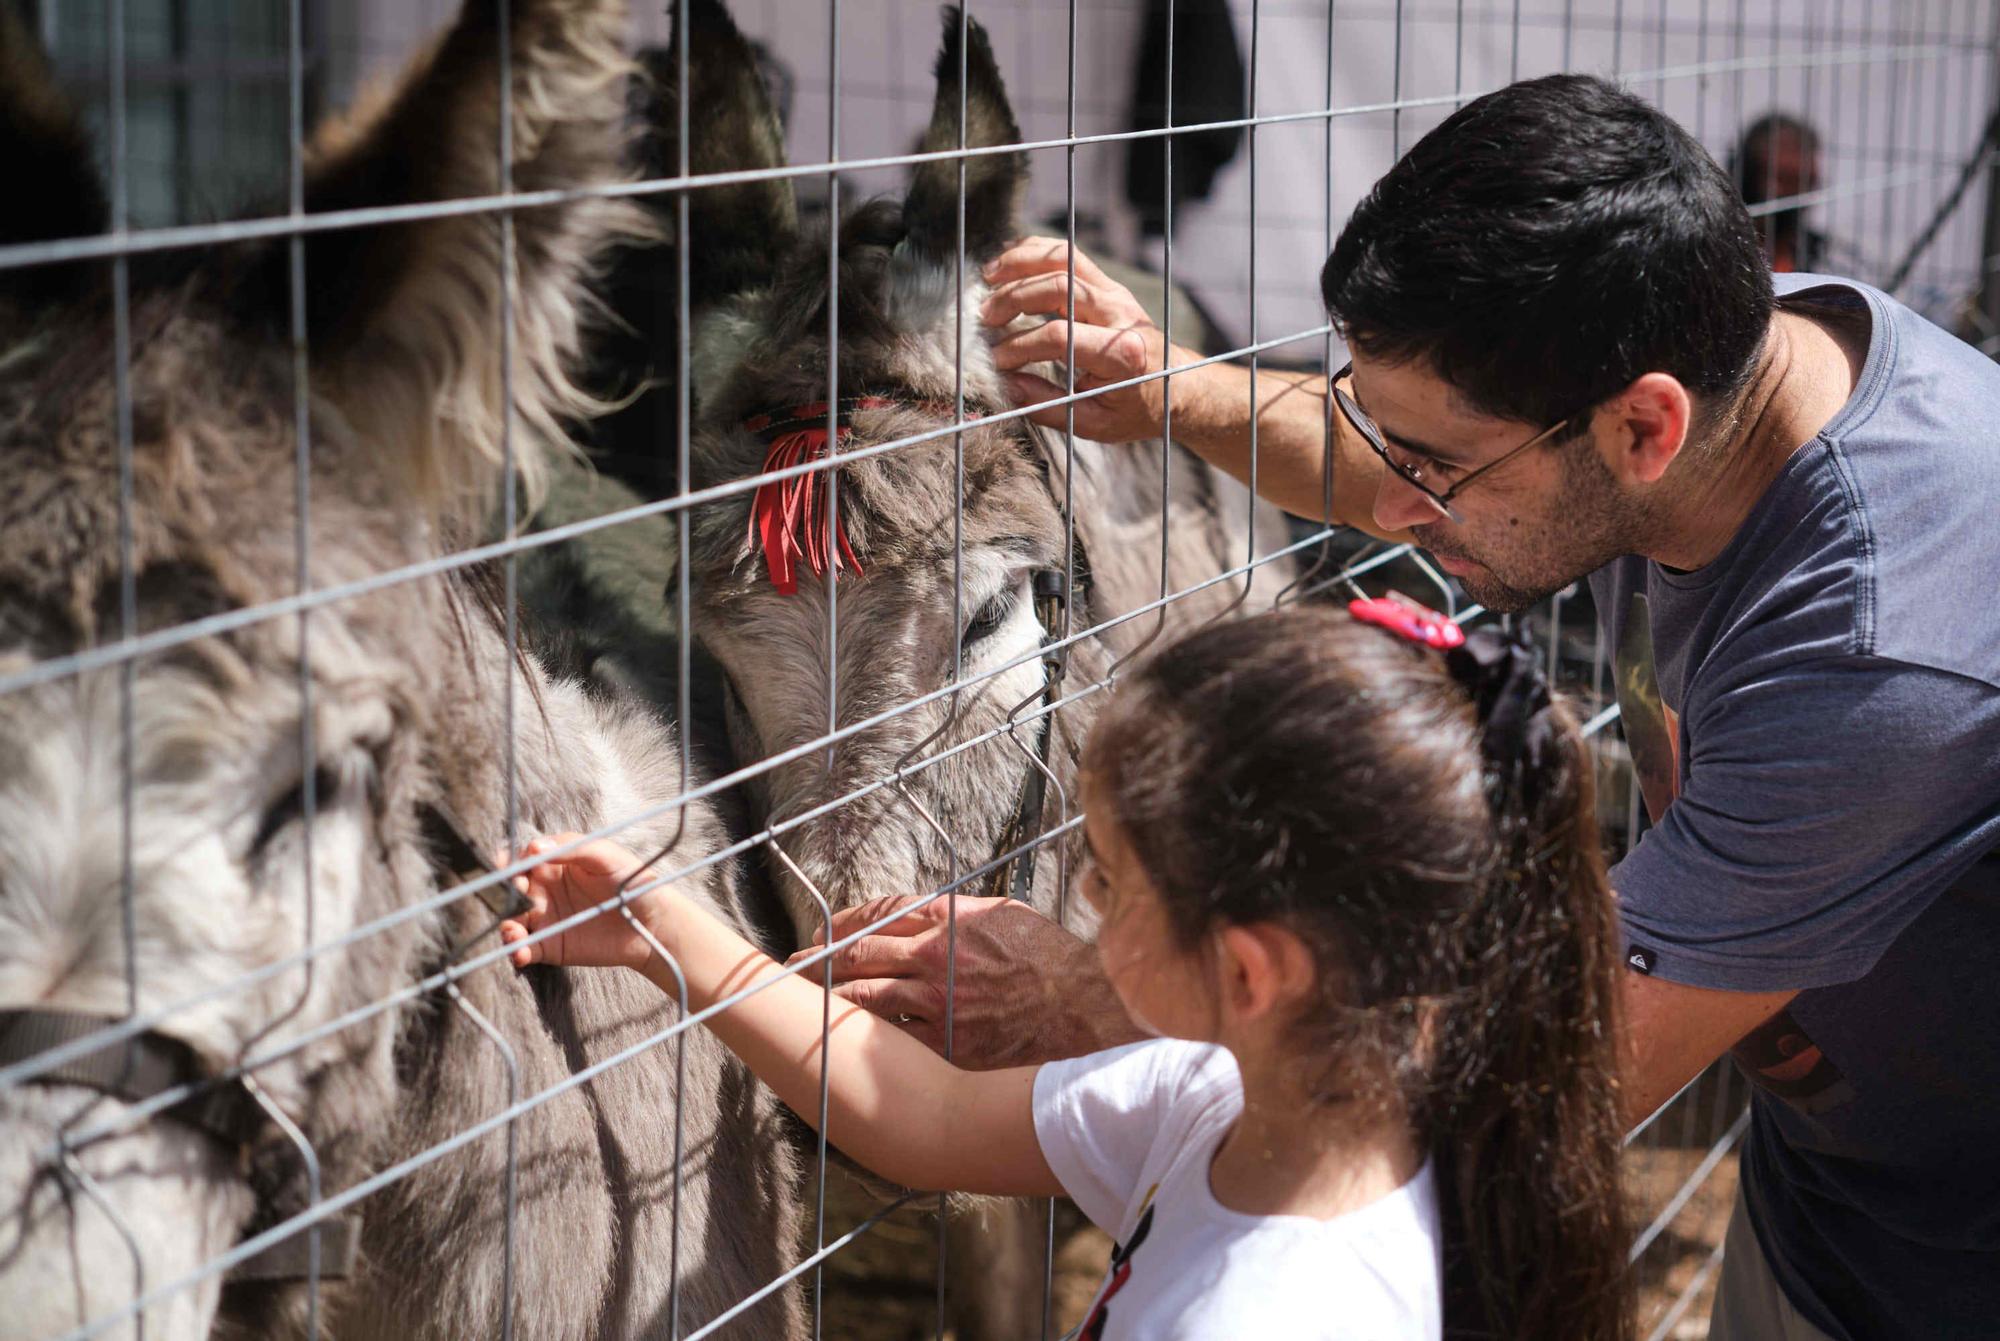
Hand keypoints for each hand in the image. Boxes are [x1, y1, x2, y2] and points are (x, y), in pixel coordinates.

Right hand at [499, 833, 668, 972]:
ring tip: (512, 931)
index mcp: (553, 864)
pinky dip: (516, 951)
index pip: (518, 860)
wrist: (653, 923)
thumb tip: (533, 846)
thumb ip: (571, 848)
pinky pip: (524, 949)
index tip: (510, 869)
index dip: (509, 864)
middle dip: (502, 894)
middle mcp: (543, 891)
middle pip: (508, 891)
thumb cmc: (633, 881)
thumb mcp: (606, 855)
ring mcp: (544, 919)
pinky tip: (520, 952)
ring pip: (510, 921)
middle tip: (515, 897)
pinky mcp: (550, 947)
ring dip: (504, 926)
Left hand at [787, 894, 1142, 1069]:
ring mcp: (938, 1004)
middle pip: (856, 955)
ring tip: (803, 1007)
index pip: (877, 914)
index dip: (842, 924)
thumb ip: (957, 914)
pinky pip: (891, 1041)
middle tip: (791, 970)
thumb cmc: (1052, 961)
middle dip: (816, 963)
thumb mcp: (1006, 916)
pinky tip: (844, 1044)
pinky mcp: (947, 1046)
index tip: (822, 934)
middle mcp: (936, 957)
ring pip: (862, 1001)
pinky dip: (863, 1040)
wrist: (1086, 1008)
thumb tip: (920, 915)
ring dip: (827, 1002)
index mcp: (949, 919)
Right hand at [981, 236, 1207, 442]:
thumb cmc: (1135, 409)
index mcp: (1121, 354)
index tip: (995, 361)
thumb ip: (1048, 406)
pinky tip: (1008, 262)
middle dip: (1013, 299)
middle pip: (1057, 287)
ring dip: (1021, 262)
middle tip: (985, 319)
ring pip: (1063, 258)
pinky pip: (1070, 256)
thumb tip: (1005, 385)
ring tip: (988, 277)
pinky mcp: (1108, 285)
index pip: (1058, 337)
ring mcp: (1115, 293)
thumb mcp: (1095, 422)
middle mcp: (1120, 315)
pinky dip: (1036, 252)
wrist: (1177, 385)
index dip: (1019, 346)